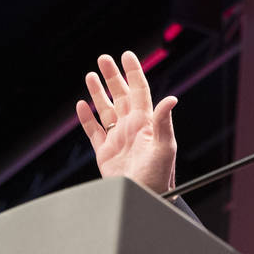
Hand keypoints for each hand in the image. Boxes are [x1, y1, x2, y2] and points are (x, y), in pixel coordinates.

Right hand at [76, 51, 178, 194]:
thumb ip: (164, 122)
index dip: (133, 72)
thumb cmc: (159, 176)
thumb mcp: (164, 147)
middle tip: (103, 58)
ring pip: (106, 110)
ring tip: (91, 75)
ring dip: (98, 93)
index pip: (139, 91)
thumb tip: (172, 98)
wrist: (145, 198)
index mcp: (146, 122)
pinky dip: (87, 118)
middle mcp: (131, 127)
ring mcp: (118, 138)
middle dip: (112, 76)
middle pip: (120, 95)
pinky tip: (82, 106)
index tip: (127, 55)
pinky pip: (94, 131)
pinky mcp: (105, 152)